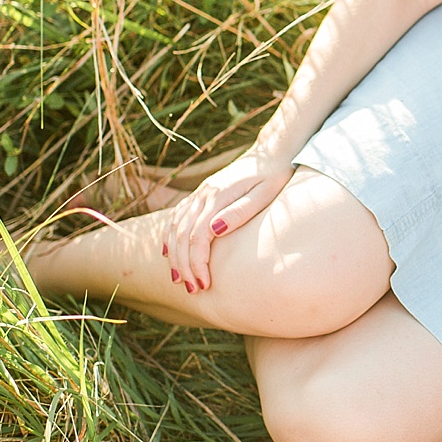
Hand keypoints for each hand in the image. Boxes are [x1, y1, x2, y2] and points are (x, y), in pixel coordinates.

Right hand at [162, 150, 293, 293]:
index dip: (198, 262)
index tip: (204, 283)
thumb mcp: (263, 194)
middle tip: (193, 289)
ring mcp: (200, 193)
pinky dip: (169, 236)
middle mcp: (203, 193)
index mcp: (218, 195)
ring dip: (174, 255)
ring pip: (175, 227)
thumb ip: (240, 211)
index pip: (198, 236)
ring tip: (179, 278)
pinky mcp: (201, 193)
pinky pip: (176, 216)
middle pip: (182, 235)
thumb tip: (215, 229)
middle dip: (184, 265)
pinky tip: (168, 253)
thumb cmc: (272, 176)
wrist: (270, 153)